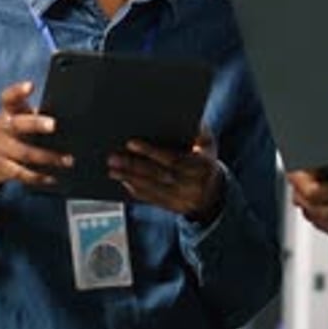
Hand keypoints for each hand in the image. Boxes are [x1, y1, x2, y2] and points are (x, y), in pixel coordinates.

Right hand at [0, 81, 72, 186]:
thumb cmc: (11, 131)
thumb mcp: (17, 116)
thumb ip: (36, 112)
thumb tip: (69, 114)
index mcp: (9, 112)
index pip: (9, 98)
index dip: (18, 91)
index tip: (30, 86)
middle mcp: (4, 128)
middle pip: (19, 124)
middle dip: (35, 124)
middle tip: (53, 124)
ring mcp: (2, 149)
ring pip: (25, 153)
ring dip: (48, 157)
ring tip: (67, 160)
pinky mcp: (3, 168)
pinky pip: (22, 174)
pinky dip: (39, 177)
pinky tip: (53, 177)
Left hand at [108, 126, 224, 222]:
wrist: (214, 194)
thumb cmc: (206, 161)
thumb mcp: (209, 145)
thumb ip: (200, 132)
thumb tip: (191, 120)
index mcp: (201, 166)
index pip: (172, 159)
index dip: (151, 151)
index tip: (130, 142)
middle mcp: (191, 185)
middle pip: (158, 175)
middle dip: (133, 166)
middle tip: (113, 157)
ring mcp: (182, 199)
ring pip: (152, 188)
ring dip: (130, 179)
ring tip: (113, 170)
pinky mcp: (173, 208)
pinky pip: (153, 200)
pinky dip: (137, 191)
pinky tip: (124, 182)